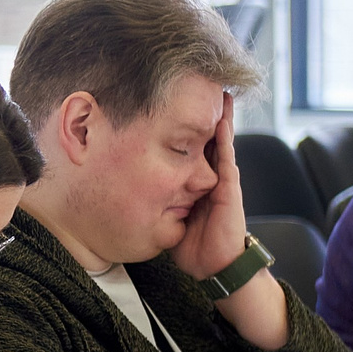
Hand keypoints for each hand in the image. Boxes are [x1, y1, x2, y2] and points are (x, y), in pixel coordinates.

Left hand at [171, 91, 249, 280]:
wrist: (216, 265)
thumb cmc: (193, 245)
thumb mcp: (165, 217)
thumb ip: (154, 201)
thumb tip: (123, 193)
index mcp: (194, 182)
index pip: (187, 148)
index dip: (182, 128)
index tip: (172, 105)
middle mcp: (209, 176)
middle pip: (205, 138)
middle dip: (203, 114)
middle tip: (200, 86)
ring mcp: (221, 179)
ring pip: (219, 141)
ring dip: (219, 117)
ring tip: (219, 92)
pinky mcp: (229, 187)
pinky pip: (225, 156)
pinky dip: (224, 137)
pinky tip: (222, 119)